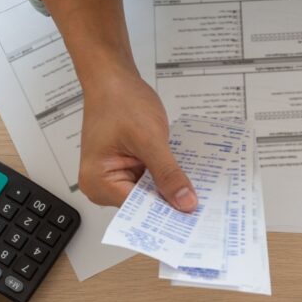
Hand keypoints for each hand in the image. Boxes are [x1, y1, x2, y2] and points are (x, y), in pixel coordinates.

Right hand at [77, 71, 196, 210]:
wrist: (113, 78)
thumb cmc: (120, 101)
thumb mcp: (150, 139)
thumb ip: (168, 173)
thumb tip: (185, 203)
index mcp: (98, 182)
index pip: (137, 211)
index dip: (166, 215)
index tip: (193, 223)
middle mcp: (101, 185)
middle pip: (143, 205)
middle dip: (170, 204)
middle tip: (203, 210)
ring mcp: (113, 176)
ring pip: (149, 193)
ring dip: (170, 189)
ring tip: (198, 193)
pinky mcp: (125, 167)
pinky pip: (149, 179)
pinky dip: (166, 177)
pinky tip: (185, 177)